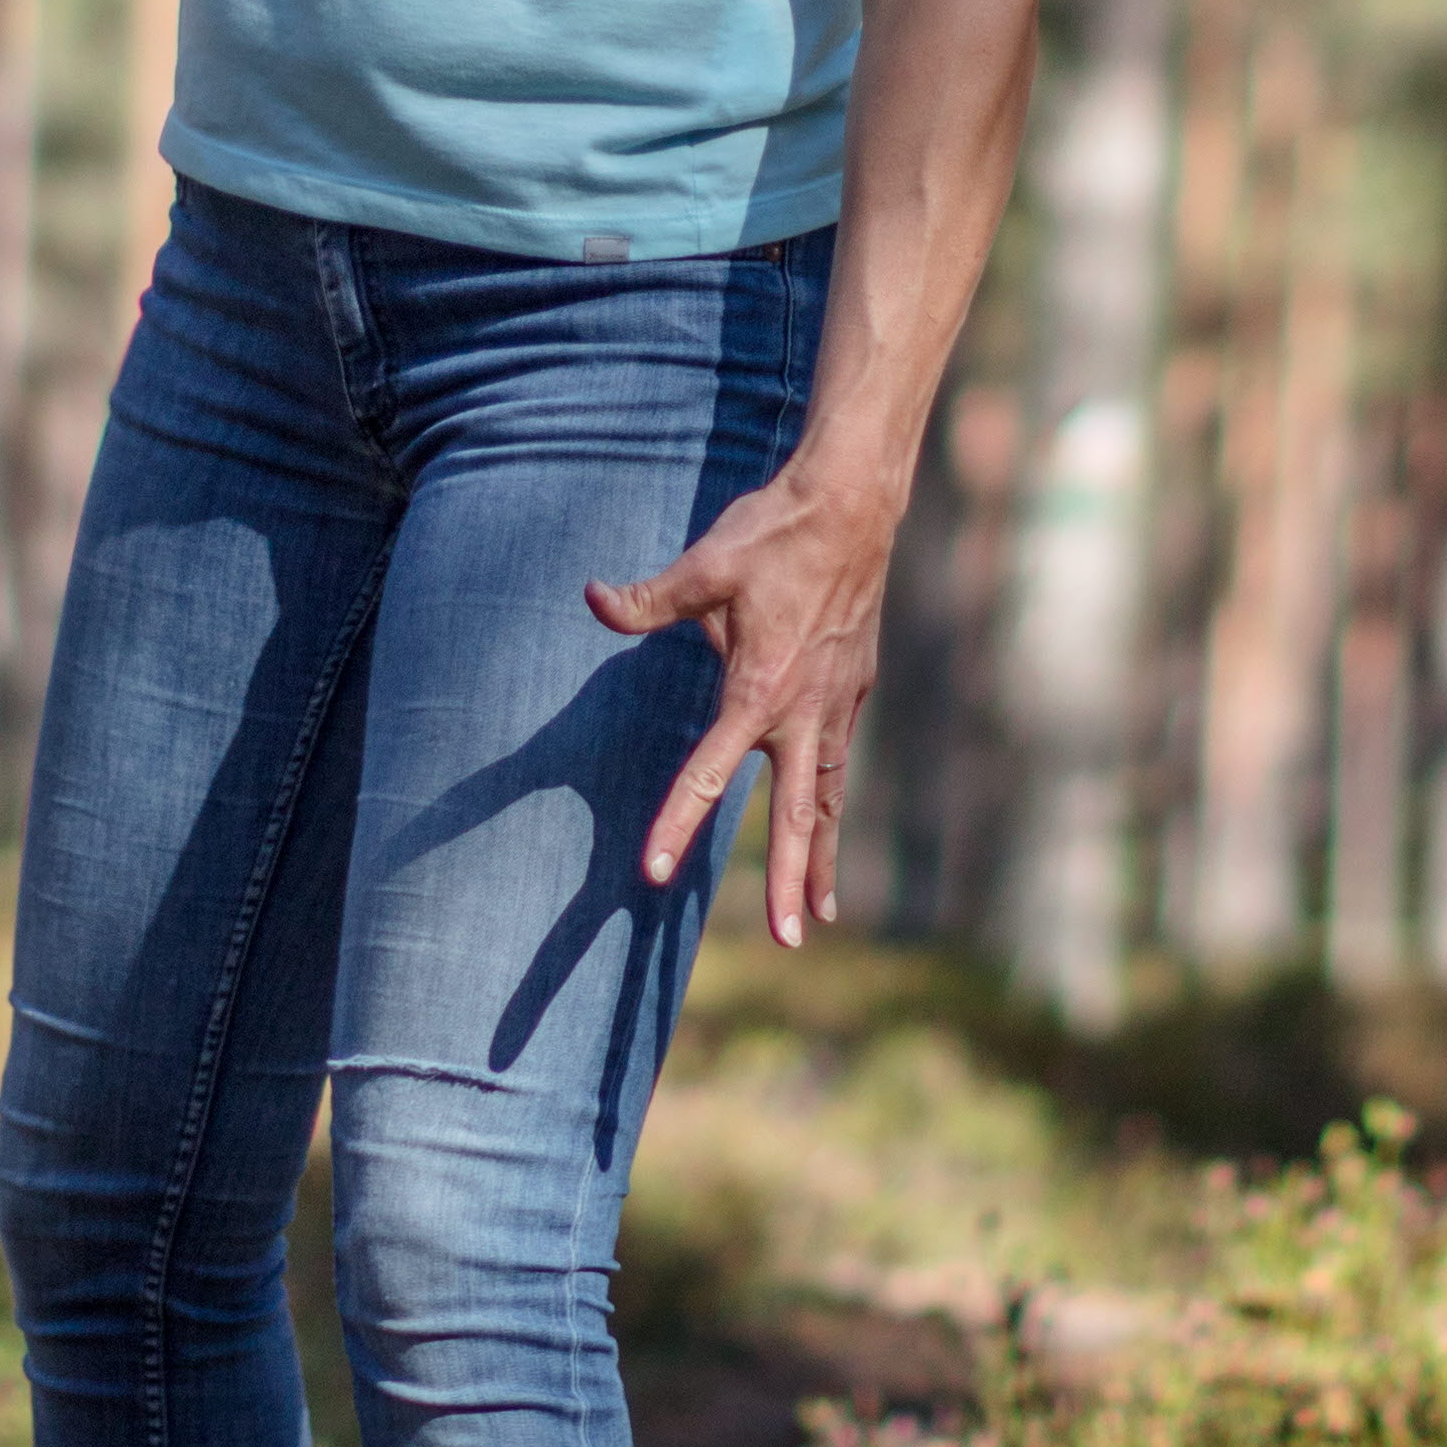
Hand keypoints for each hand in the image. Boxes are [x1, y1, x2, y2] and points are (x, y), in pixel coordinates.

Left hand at [591, 463, 904, 951]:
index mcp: (758, 689)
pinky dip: (834, 807)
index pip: (709, 772)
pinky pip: (839, 764)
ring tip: (819, 917)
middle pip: (797, 816)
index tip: (653, 872)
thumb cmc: (772, 534)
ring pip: (827, 800)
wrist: (853, 506)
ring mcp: (835, 704)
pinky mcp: (853, 689)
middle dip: (791, 881)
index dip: (677, 823)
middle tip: (788, 941)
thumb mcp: (703, 566)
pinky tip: (829, 829)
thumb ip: (648, 599)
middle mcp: (802, 711)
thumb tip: (593, 600)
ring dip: (822, 859)